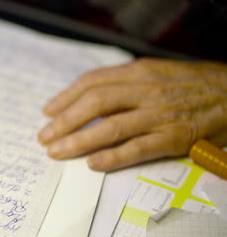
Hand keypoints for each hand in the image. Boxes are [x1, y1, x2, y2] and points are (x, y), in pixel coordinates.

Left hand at [38, 58, 226, 170]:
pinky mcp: (174, 137)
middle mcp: (146, 90)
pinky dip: (113, 157)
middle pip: (95, 103)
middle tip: (45, 136)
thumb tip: (91, 97)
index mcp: (139, 72)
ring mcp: (159, 114)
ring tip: (57, 152)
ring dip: (79, 140)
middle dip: (64, 121)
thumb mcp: (156, 72)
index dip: (66, 97)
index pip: (93, 82)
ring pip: (111, 126)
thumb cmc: (192, 85)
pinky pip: (138, 148)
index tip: (48, 111)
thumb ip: (125, 82)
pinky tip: (93, 164)